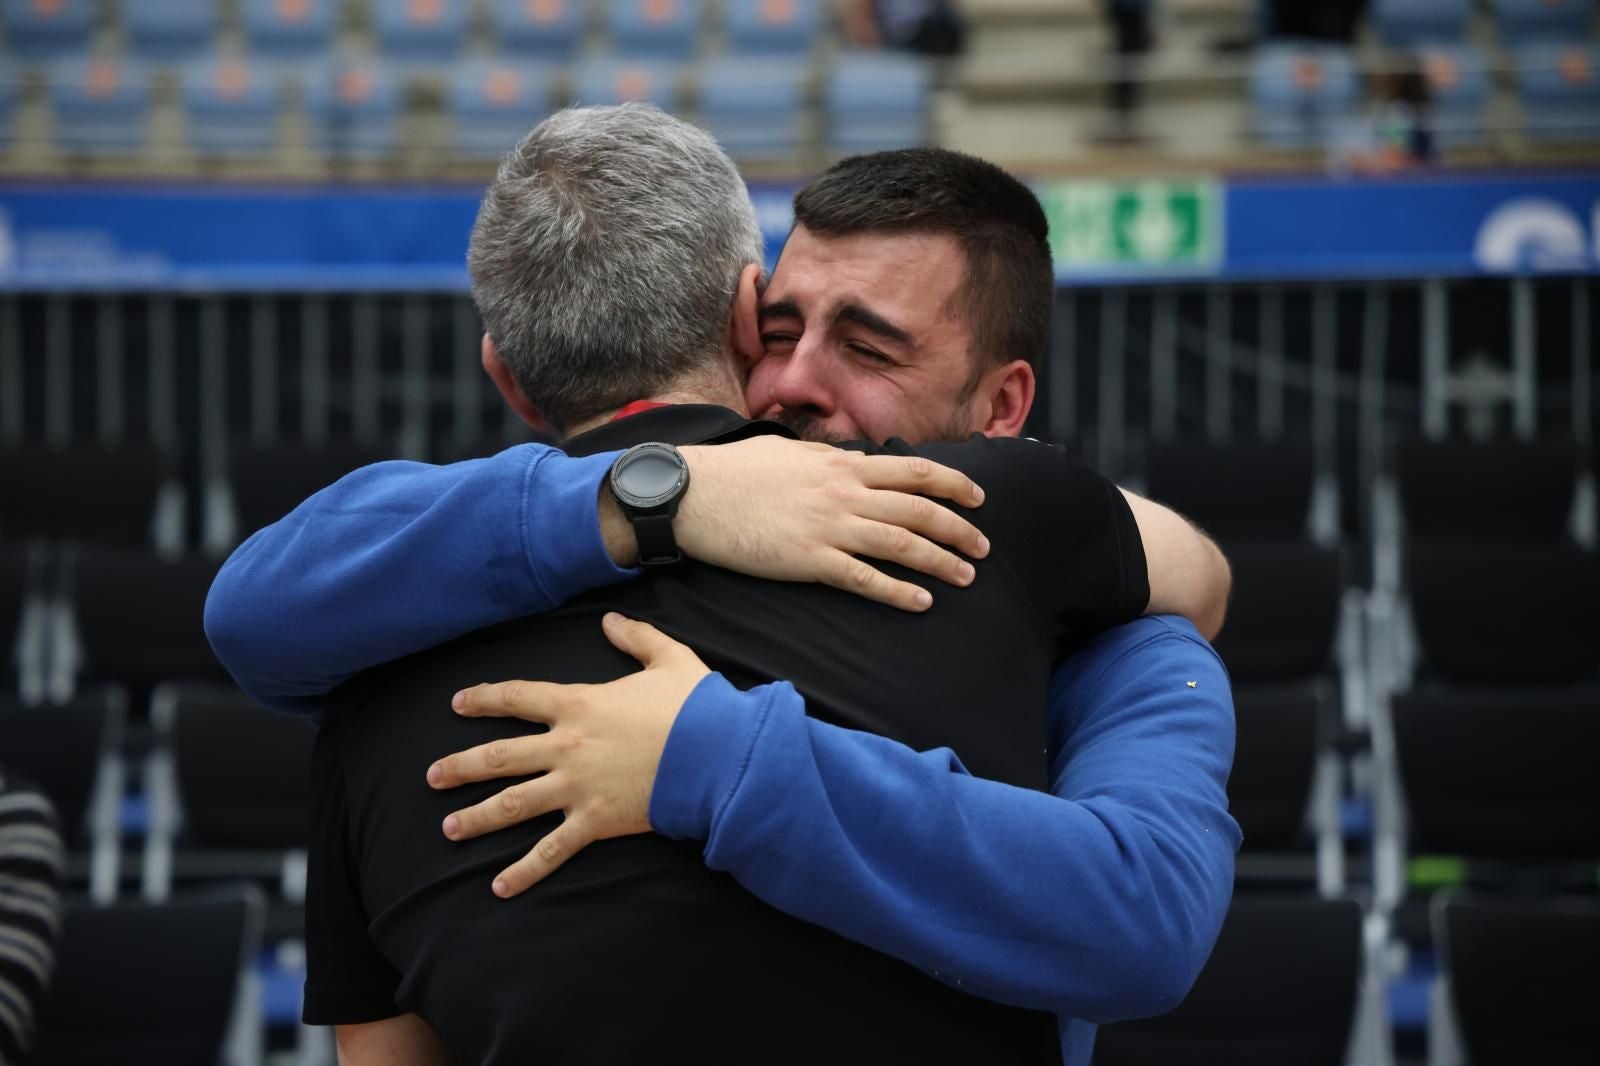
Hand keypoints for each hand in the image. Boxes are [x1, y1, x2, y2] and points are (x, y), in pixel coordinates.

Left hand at [426, 613, 709, 897]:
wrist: (717, 753)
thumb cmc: (697, 707)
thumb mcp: (670, 659)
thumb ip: (637, 638)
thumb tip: (610, 620)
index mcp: (580, 704)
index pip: (519, 697)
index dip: (485, 698)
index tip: (458, 703)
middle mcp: (567, 746)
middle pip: (500, 756)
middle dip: (461, 767)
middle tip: (432, 776)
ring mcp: (576, 786)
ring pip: (513, 803)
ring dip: (477, 817)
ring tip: (449, 828)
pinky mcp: (595, 820)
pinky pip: (551, 850)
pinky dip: (524, 870)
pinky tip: (499, 887)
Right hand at [674, 436, 989, 611]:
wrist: (692, 494)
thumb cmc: (734, 472)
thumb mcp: (789, 452)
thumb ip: (826, 460)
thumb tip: (849, 463)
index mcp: (841, 464)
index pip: (914, 471)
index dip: (953, 485)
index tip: (978, 498)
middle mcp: (844, 492)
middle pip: (919, 509)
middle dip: (959, 529)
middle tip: (984, 548)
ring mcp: (829, 526)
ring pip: (902, 544)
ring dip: (941, 561)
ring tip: (967, 577)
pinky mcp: (809, 560)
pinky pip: (865, 579)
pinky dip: (899, 591)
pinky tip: (922, 602)